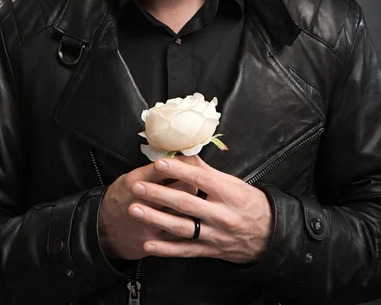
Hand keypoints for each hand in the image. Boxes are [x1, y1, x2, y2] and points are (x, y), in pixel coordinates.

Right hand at [98, 161, 196, 259]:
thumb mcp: (130, 178)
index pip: (168, 170)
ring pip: (183, 214)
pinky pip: (180, 235)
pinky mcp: (154, 241)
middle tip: (196, 185)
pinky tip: (193, 221)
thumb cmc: (119, 199)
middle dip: (192, 187)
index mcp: (136, 181)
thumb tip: (178, 160)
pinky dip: (189, 227)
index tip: (188, 168)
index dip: (182, 168)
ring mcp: (149, 223)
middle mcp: (143, 201)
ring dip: (194, 208)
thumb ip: (152, 171)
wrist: (102, 230)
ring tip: (196, 202)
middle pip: (180, 192)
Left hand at [128, 155, 272, 262]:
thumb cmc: (249, 203)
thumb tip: (184, 153)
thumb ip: (207, 170)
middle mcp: (221, 215)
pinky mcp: (210, 251)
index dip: (179, 171)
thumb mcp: (233, 182)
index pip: (200, 179)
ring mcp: (214, 235)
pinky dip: (166, 249)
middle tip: (138, 187)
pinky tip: (148, 244)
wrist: (269, 234)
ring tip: (135, 210)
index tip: (159, 164)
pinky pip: (185, 251)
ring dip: (156, 219)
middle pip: (186, 204)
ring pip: (182, 228)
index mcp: (228, 193)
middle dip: (159, 194)